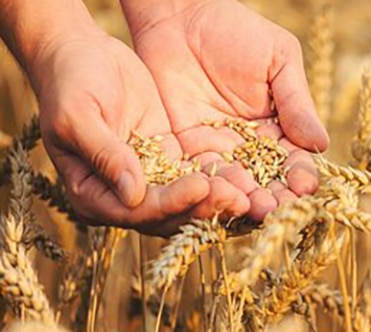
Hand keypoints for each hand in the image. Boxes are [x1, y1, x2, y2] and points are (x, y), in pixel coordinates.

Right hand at [34, 31, 245, 235]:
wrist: (82, 56)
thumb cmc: (69, 83)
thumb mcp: (78, 116)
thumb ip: (105, 154)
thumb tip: (132, 195)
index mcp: (92, 195)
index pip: (135, 211)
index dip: (170, 203)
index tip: (200, 186)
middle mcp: (122, 195)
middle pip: (166, 212)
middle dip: (202, 207)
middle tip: (238, 199)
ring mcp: (148, 177)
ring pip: (186, 198)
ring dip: (215, 198)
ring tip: (247, 193)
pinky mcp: (168, 157)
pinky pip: (195, 172)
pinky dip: (217, 177)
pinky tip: (244, 175)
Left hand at [121, 0, 328, 219]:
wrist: (182, 16)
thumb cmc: (238, 30)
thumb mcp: (278, 60)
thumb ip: (296, 102)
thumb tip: (321, 145)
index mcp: (278, 126)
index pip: (293, 159)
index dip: (300, 175)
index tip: (305, 188)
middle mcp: (249, 144)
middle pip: (265, 179)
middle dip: (273, 197)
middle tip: (278, 212)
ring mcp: (217, 148)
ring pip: (233, 182)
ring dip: (243, 199)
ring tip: (252, 211)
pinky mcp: (185, 147)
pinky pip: (197, 172)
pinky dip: (207, 187)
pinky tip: (217, 198)